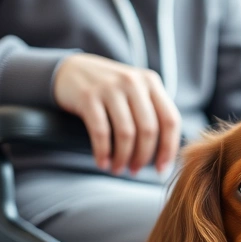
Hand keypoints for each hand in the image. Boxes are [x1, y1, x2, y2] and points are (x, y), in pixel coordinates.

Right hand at [53, 54, 180, 173]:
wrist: (70, 70)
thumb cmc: (109, 89)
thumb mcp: (135, 91)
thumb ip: (152, 112)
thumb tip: (166, 155)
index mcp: (151, 82)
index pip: (170, 120)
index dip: (169, 148)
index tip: (161, 168)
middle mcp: (133, 82)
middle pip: (149, 130)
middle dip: (143, 156)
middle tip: (135, 170)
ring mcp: (110, 88)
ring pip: (126, 133)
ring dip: (123, 157)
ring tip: (118, 169)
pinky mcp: (88, 96)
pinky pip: (101, 132)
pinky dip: (103, 152)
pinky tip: (102, 163)